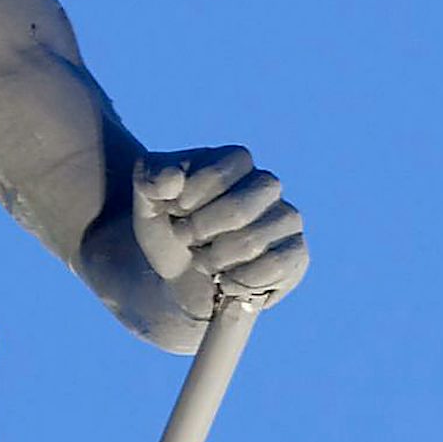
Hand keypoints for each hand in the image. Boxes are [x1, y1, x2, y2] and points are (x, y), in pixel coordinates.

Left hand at [131, 147, 307, 316]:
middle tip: (187, 239)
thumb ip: (150, 180)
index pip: (219, 173)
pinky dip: (242, 279)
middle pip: (239, 209)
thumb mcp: (146, 201)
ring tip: (204, 260)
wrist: (176, 275)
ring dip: (216, 259)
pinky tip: (225, 281)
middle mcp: (267, 185)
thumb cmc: (168, 228)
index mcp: (236, 160)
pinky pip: (278, 266)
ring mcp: (286, 219)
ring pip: (255, 240)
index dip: (189, 200)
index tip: (175, 210)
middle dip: (201, 232)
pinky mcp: (296, 254)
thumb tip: (173, 178)